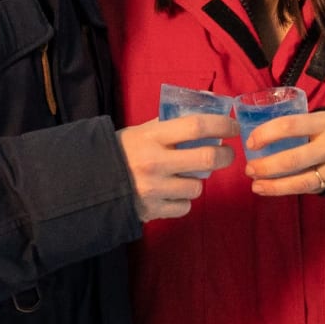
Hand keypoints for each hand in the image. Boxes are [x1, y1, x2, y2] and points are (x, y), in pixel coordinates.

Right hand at [117, 113, 238, 221]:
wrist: (92, 182)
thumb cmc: (122, 151)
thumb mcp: (142, 131)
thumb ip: (169, 126)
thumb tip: (203, 113)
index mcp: (152, 137)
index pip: (196, 126)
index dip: (221, 125)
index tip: (233, 127)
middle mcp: (155, 162)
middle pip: (207, 158)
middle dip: (225, 156)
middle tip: (227, 154)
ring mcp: (155, 189)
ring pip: (197, 187)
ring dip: (197, 181)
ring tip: (185, 176)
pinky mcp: (153, 210)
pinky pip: (184, 206)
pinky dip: (183, 200)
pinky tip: (172, 193)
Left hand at [245, 110, 324, 196]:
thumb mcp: (321, 118)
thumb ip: (298, 125)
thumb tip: (261, 133)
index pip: (290, 126)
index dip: (266, 134)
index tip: (250, 142)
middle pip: (293, 159)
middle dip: (267, 166)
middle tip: (249, 168)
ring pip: (301, 181)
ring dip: (275, 185)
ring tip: (256, 185)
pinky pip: (307, 189)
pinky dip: (286, 190)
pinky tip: (269, 190)